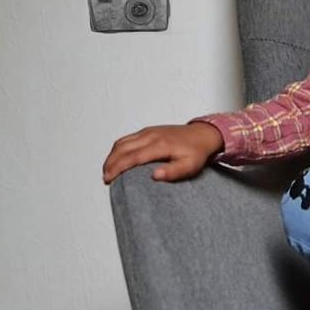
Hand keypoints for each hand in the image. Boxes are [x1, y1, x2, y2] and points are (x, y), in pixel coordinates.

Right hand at [102, 122, 224, 184]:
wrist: (203, 134)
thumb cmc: (197, 152)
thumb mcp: (190, 166)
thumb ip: (173, 172)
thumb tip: (155, 176)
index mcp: (160, 145)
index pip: (132, 157)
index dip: (118, 168)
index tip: (109, 179)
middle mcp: (151, 136)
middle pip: (122, 148)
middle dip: (110, 163)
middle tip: (106, 178)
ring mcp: (148, 132)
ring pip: (122, 142)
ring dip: (111, 156)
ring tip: (108, 171)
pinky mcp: (148, 131)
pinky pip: (127, 139)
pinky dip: (117, 149)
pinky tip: (116, 159)